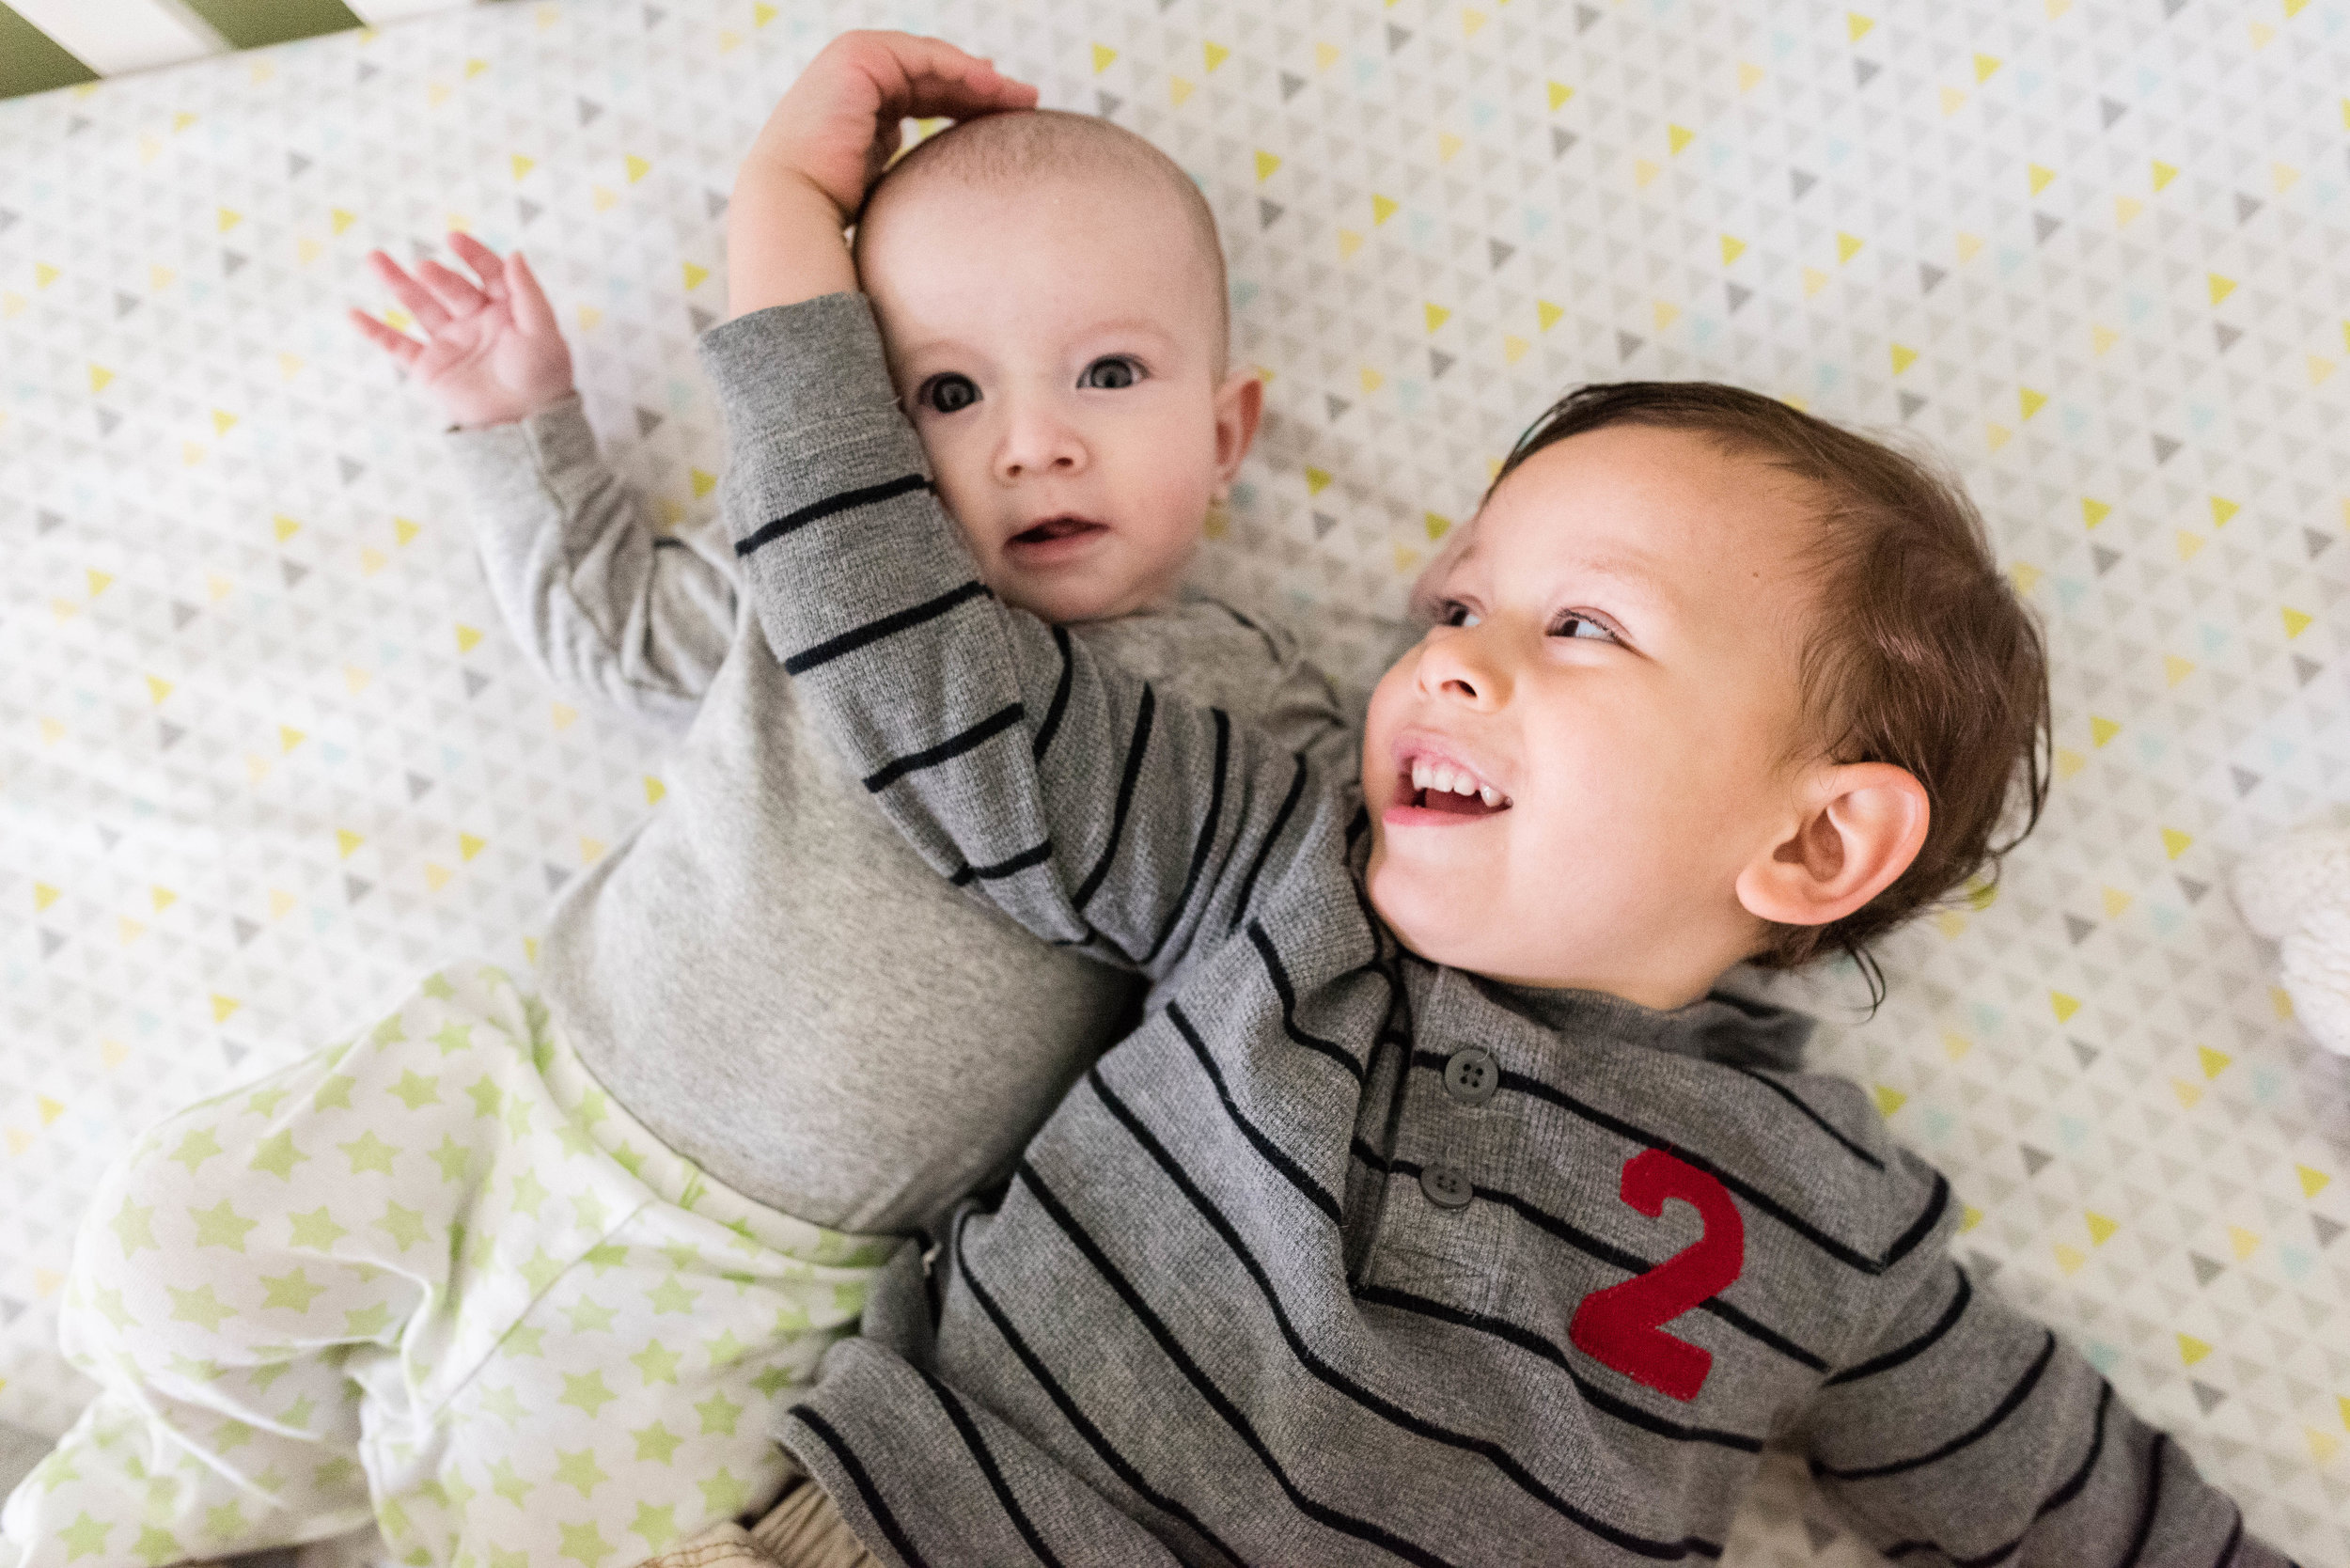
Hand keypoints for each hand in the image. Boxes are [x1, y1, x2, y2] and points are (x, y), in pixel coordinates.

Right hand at [349, 233, 574, 427]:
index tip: (453, 238)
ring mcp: (450, 343)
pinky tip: (352, 313)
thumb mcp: (542, 331)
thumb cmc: (542, 378)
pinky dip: (374, 331)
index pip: (488, 272)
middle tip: (425, 268)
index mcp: (505, 309)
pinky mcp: (429, 367)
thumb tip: (514, 252)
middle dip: (435, 273)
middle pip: (449, 286)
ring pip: (419, 306)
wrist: (524, 425)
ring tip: (374, 259)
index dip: (472, 254)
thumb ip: (528, 292)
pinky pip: (397, 345)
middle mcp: (475, 321)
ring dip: (397, 282)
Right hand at [728, 31, 1037, 316]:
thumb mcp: (887, 196)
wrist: (794, 209)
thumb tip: (952, 210)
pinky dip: (958, 68)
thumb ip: (913, 183)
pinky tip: (992, 85)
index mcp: (858, 115)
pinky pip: (921, 57)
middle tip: (1027, 102)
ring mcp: (852, 68)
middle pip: (930, 80)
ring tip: (1020, 96)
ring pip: (930, 65)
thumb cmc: (834, 221)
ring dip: (978, 77)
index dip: (965, 105)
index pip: (920, 100)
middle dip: (980, 89)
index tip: (1005, 121)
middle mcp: (854, 87)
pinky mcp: (856, 58)